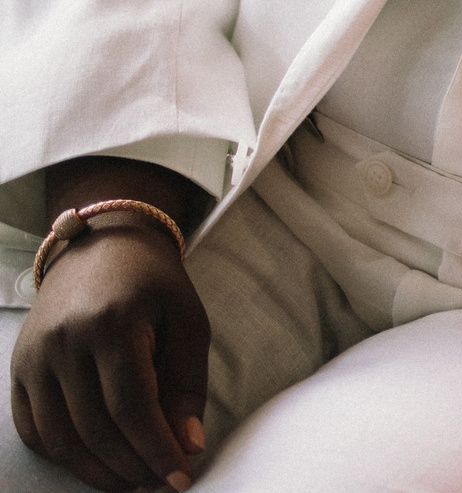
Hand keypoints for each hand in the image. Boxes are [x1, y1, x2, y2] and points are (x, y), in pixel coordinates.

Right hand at [11, 186, 207, 490]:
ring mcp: (34, 357)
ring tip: (132, 481)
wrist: (102, 247)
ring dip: (97, 471)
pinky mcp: (18, 369)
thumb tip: (187, 445)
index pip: (133, 407)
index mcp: (114, 324)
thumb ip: (188, 384)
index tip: (180, 478)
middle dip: (131, 466)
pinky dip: (64, 456)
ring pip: (60, 437)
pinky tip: (96, 464)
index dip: (156, 450)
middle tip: (158, 483)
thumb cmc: (154, 285)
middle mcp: (65, 342)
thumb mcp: (188, 321)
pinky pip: (34, 430)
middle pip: (95, 428)